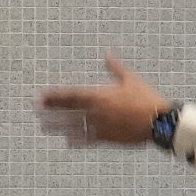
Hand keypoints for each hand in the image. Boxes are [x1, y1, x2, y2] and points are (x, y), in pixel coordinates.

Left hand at [37, 57, 171, 147]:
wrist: (159, 121)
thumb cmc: (146, 98)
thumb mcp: (130, 79)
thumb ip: (115, 68)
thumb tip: (107, 54)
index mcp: (100, 95)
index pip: (72, 95)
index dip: (55, 96)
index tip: (41, 96)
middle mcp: (97, 111)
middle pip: (68, 111)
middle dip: (51, 109)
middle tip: (36, 109)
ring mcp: (101, 126)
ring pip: (74, 126)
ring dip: (58, 126)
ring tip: (44, 126)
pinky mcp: (108, 138)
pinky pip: (88, 140)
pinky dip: (77, 140)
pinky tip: (67, 141)